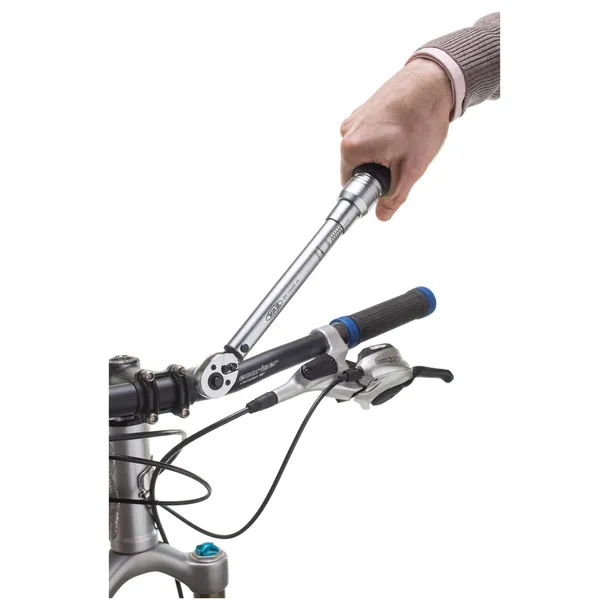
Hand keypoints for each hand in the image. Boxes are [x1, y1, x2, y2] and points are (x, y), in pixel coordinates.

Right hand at [340, 58, 452, 220]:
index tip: (389, 185)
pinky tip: (404, 132)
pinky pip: (370, 135)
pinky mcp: (365, 108)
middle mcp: (346, 131)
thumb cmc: (422, 121)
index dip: (371, 189)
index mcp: (351, 148)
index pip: (351, 184)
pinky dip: (385, 139)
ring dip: (383, 154)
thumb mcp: (410, 169)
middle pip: (357, 167)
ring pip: (365, 151)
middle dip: (379, 170)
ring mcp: (355, 117)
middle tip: (403, 162)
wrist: (433, 80)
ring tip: (406, 144)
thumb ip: (394, 197)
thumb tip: (382, 215)